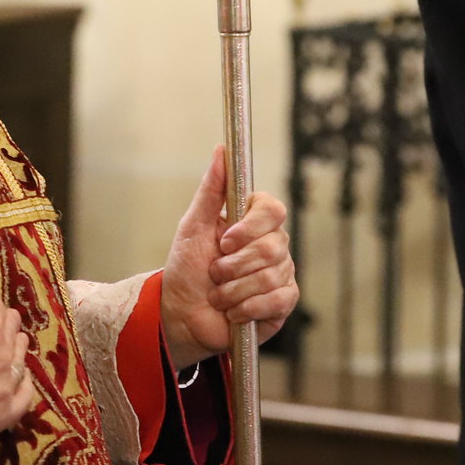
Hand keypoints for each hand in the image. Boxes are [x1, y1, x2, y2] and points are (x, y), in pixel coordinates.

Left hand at [159, 146, 298, 369]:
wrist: (182, 315)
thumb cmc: (187, 269)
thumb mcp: (192, 226)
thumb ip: (211, 189)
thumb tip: (222, 150)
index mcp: (253, 222)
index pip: (273, 210)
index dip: (250, 228)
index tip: (224, 241)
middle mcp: (273, 244)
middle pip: (273, 246)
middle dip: (234, 266)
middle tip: (214, 273)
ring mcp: (281, 273)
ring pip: (271, 276)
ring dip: (234, 290)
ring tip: (218, 295)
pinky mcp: (282, 302)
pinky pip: (277, 299)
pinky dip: (248, 308)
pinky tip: (234, 311)